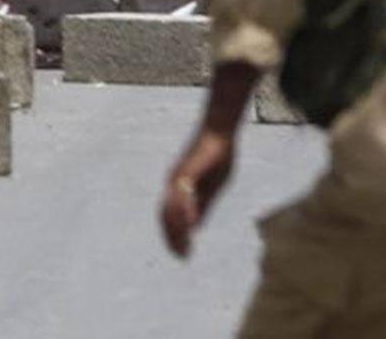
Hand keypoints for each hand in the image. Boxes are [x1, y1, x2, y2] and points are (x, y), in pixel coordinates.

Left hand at [160, 129, 236, 259]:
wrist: (220, 129)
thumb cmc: (218, 155)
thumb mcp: (213, 186)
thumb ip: (202, 204)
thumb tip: (193, 228)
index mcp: (179, 187)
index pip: (169, 217)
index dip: (174, 236)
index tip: (183, 253)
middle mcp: (173, 183)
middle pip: (165, 216)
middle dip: (172, 238)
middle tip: (182, 257)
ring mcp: (178, 176)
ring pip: (170, 208)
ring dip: (176, 230)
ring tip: (185, 246)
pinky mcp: (187, 170)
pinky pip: (182, 194)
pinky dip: (184, 211)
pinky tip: (191, 226)